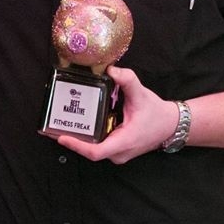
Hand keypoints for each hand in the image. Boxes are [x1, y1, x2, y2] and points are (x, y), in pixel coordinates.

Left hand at [55, 66, 179, 163]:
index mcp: (124, 142)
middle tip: (54, 126)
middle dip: (72, 139)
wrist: (170, 125)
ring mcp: (118, 153)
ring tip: (60, 124)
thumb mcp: (142, 94)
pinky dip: (87, 136)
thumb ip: (127, 80)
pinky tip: (77, 125)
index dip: (77, 146)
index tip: (61, 137)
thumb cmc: (156, 112)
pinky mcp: (117, 150)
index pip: (96, 152)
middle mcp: (119, 153)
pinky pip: (98, 145)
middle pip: (90, 151)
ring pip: (93, 149)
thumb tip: (111, 69)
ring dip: (78, 138)